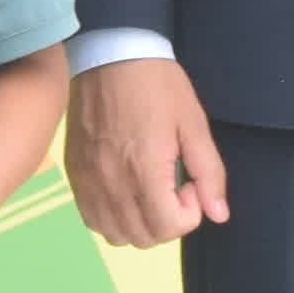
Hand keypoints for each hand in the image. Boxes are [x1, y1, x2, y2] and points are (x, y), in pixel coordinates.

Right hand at [67, 58, 230, 246]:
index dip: (190, 213)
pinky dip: (113, 218)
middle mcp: (111, 184)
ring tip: (150, 192)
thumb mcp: (193, 123)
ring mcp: (88, 182)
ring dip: (140, 224)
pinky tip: (126, 192)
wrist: (108, 54)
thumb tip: (218, 215)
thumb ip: (208, 172)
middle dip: (168, 221)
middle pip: (144, 237)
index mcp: (144, 170)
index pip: (168, 227)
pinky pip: (91, 219)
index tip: (189, 182)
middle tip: (173, 186)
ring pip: (115, 234)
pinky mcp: (74, 174)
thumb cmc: (157, 85)